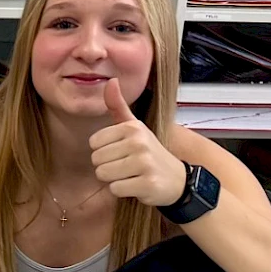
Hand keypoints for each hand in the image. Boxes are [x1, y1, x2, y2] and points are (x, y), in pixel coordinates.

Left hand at [91, 79, 186, 207]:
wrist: (176, 179)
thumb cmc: (148, 152)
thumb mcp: (133, 127)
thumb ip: (118, 106)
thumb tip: (110, 80)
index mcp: (132, 127)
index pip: (94, 143)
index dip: (104, 151)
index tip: (121, 152)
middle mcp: (139, 142)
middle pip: (97, 160)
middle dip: (108, 166)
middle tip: (128, 166)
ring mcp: (144, 163)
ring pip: (103, 174)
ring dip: (114, 179)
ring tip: (131, 174)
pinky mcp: (147, 184)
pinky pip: (115, 189)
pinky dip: (123, 191)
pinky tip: (137, 185)